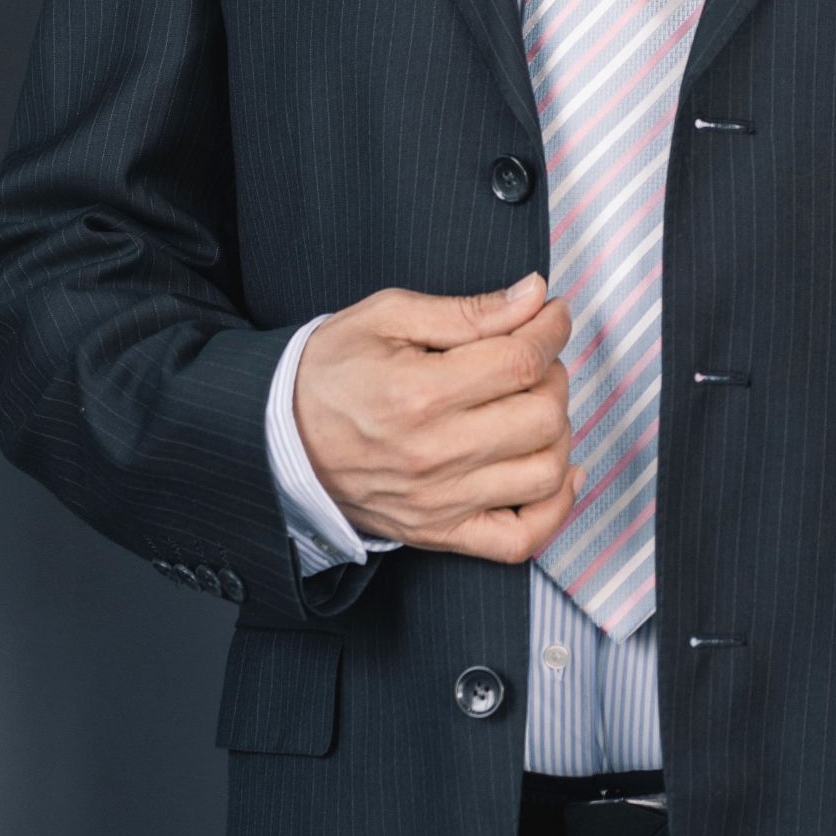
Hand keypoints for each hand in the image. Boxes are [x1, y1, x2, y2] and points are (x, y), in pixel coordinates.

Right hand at [293, 271, 579, 564]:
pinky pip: (521, 539)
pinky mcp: (441, 532)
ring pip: (545, 472)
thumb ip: (468, 310)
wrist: (277, 439)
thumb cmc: (328, 373)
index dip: (551, 329)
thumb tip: (534, 296)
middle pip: (543, 415)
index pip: (521, 361)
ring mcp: (441, 501)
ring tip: (535, 405)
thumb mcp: (387, 317)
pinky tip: (557, 471)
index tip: (554, 313)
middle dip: (554, 374)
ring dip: (558, 432)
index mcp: (419, 393)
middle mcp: (435, 454)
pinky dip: (555, 508)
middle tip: (535, 356)